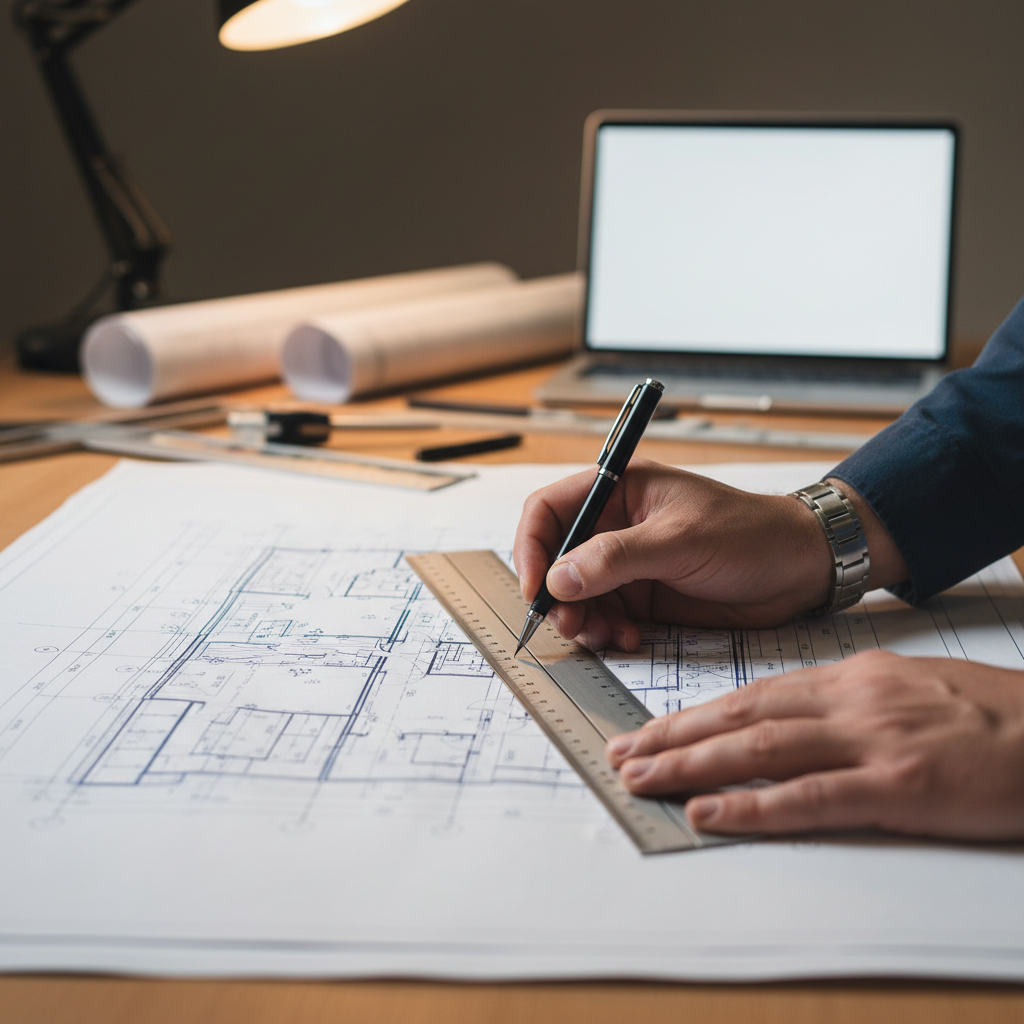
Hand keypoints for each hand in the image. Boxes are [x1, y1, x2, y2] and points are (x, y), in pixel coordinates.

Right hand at [512, 458, 904, 650]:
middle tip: (570, 624)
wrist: (799, 570)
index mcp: (619, 490)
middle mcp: (615, 526)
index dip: (532, 546)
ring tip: (604, 635)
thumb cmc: (749, 534)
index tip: (535, 587)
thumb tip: (558, 578)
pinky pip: (603, 616)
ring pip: (576, 594)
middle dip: (556, 594)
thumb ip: (617, 558)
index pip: (550, 510)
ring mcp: (627, 564)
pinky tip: (627, 638)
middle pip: (555, 558)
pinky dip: (605, 631)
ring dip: (580, 619)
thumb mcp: (680, 540)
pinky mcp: (642, 596)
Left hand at [606, 650, 1023, 840]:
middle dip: (674, 736)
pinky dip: (752, 806)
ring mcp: (873, 742)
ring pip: (760, 748)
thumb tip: (789, 719)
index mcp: (852, 677)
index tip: (651, 730)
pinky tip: (708, 815)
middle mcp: (851, 701)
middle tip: (622, 755)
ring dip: (691, 765)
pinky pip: (810, 798)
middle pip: (741, 716)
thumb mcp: (908, 689)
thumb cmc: (992, 714)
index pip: (752, 693)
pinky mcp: (900, 787)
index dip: (695, 714)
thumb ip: (847, 703)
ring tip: (640, 778)